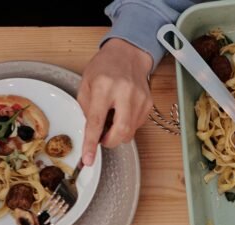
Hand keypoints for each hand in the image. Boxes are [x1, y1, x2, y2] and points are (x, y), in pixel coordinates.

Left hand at [78, 39, 154, 166]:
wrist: (128, 54)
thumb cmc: (104, 67)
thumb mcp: (86, 83)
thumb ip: (86, 108)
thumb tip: (92, 132)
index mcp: (103, 86)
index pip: (96, 121)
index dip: (91, 143)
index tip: (88, 159)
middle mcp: (124, 93)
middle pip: (120, 132)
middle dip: (109, 142)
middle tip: (101, 138)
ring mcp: (140, 99)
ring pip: (129, 132)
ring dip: (117, 133)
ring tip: (111, 119)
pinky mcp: (148, 104)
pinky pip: (136, 125)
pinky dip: (126, 125)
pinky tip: (122, 113)